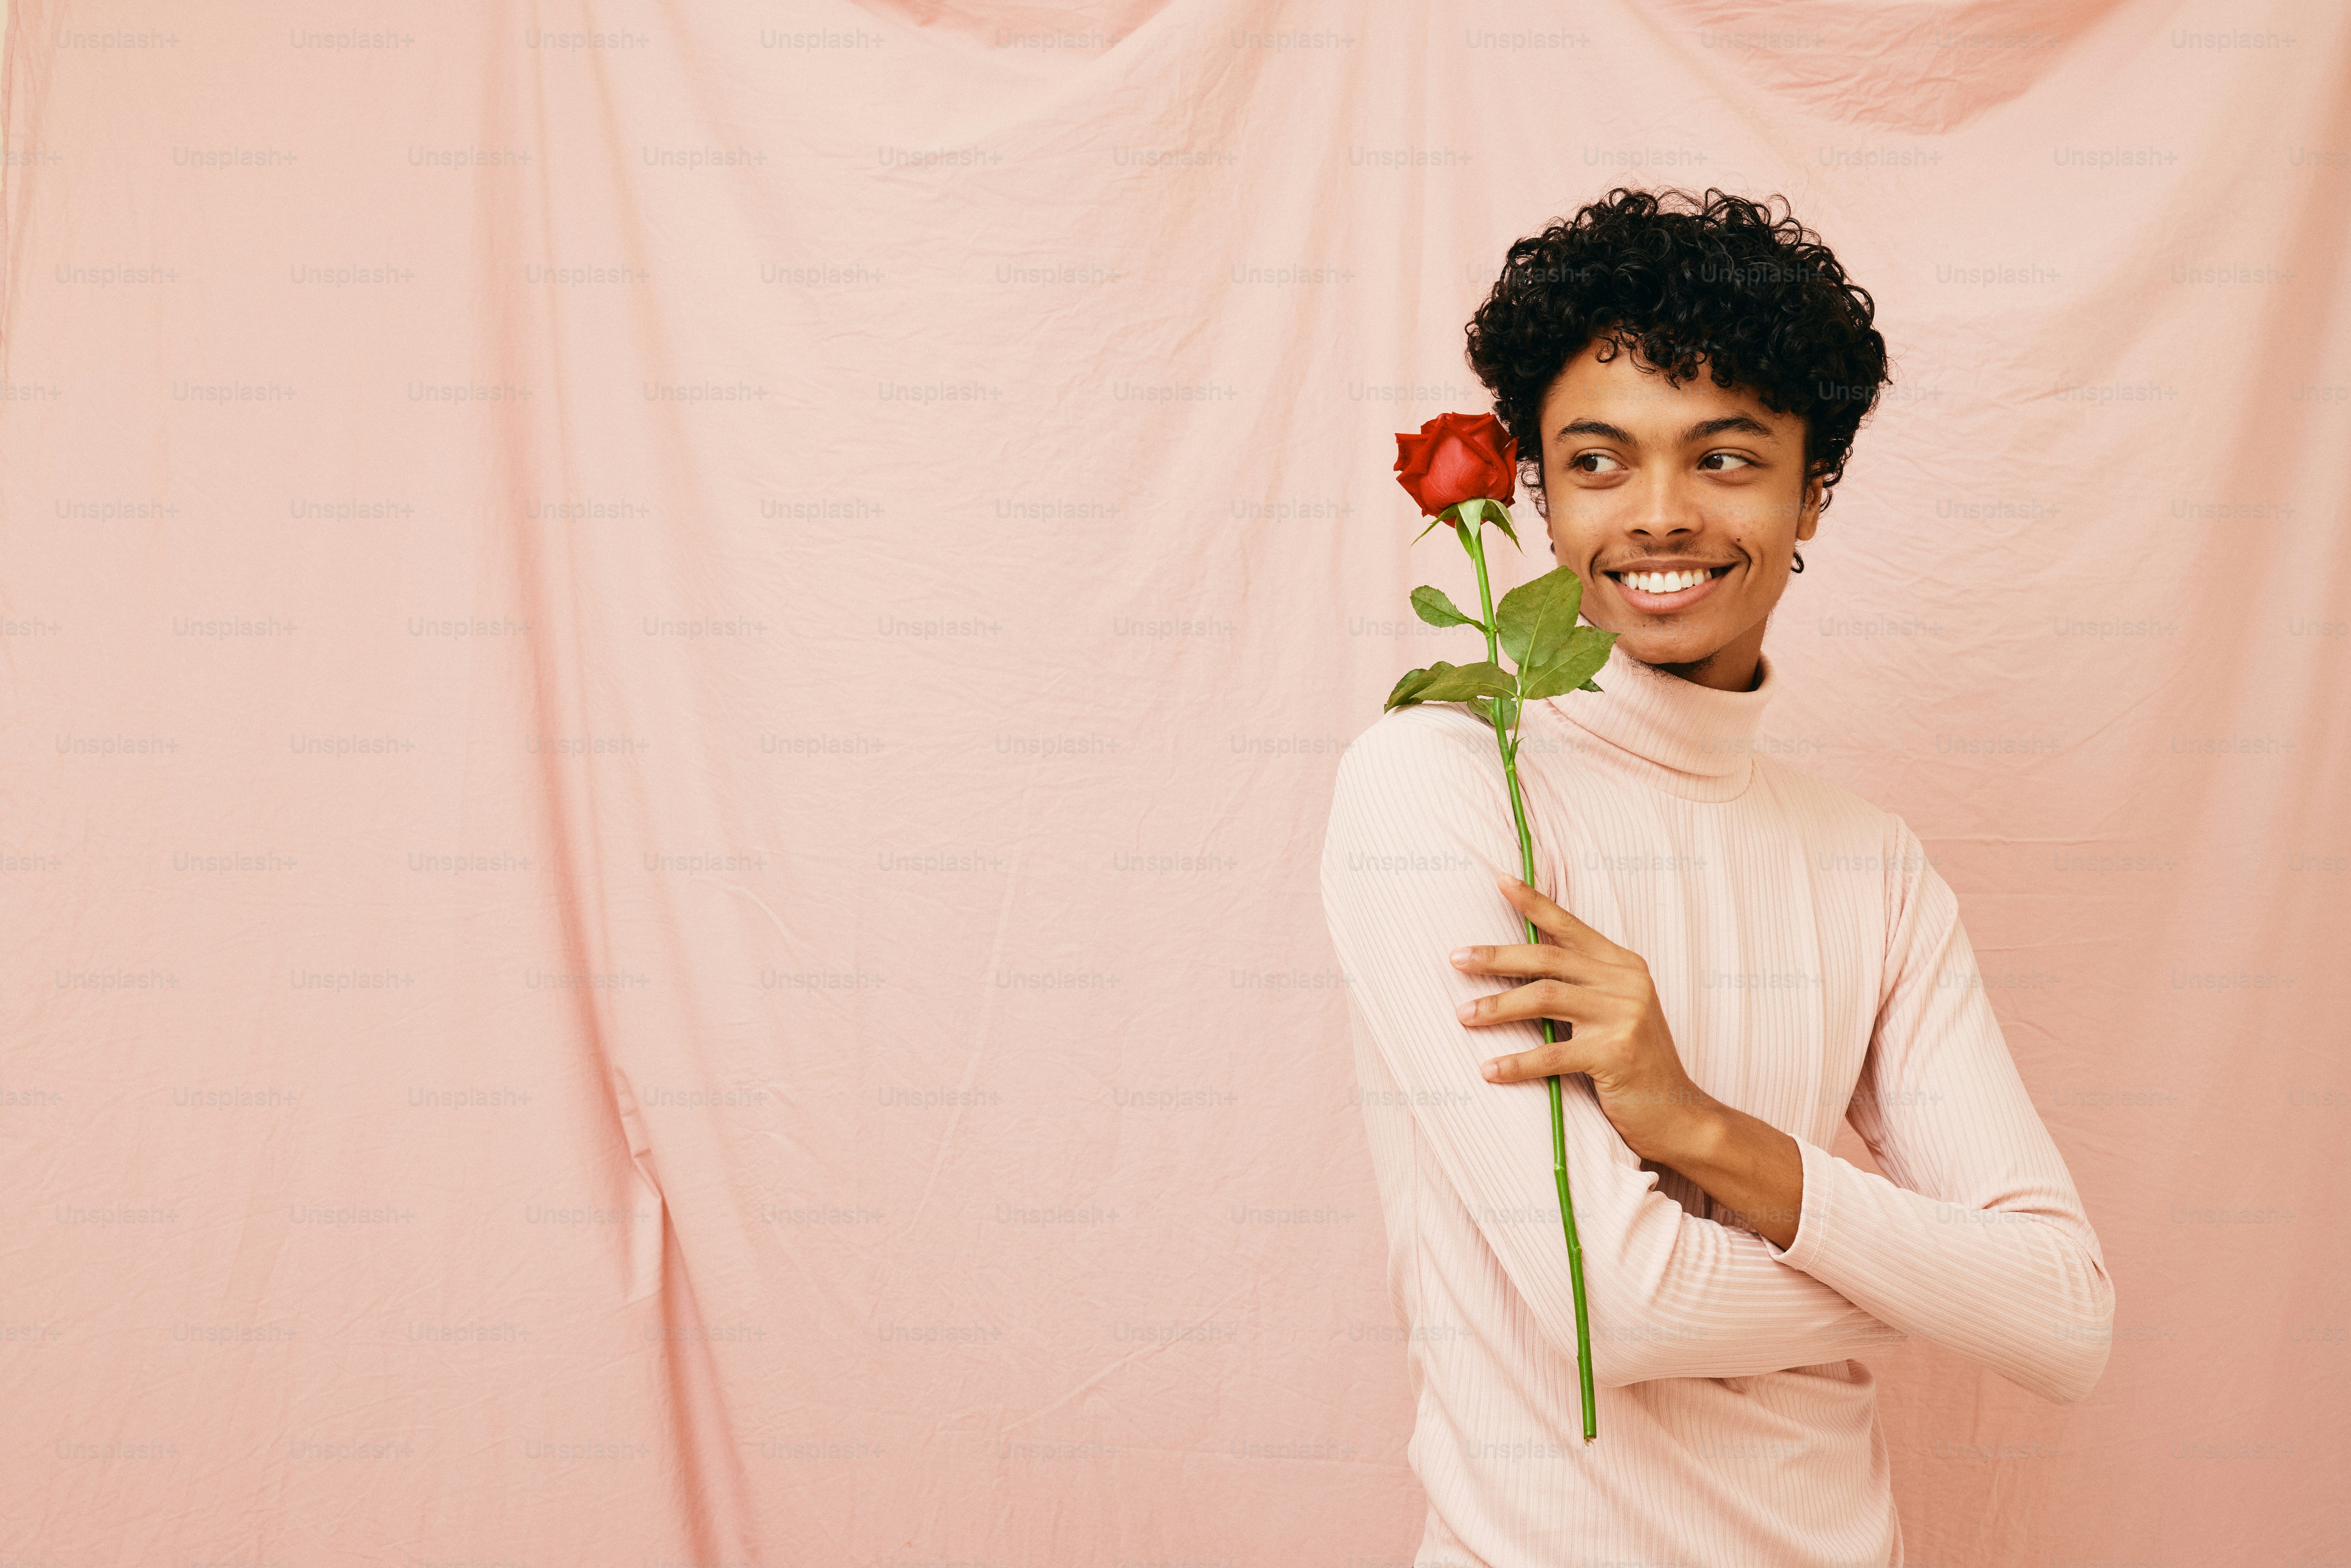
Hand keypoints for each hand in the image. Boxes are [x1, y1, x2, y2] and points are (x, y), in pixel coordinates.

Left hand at [1449, 872, 1719, 1166]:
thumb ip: (1583, 985)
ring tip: (1463, 1014)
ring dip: (1497, 1006)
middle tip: (1456, 959)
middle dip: (1497, 957)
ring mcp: (1624, 1016)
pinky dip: (1517, 1062)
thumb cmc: (1636, 1063)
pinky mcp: (1615, 1053)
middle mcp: (1626, 983)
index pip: (1570, 927)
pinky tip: (1489, 1070)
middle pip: (1548, 959)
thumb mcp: (1616, 1012)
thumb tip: (1524, 963)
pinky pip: (1552, 1054)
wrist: (1678, 1112)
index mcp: (1624, 966)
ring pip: (1544, 998)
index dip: (1534, 903)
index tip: (1499, 881)